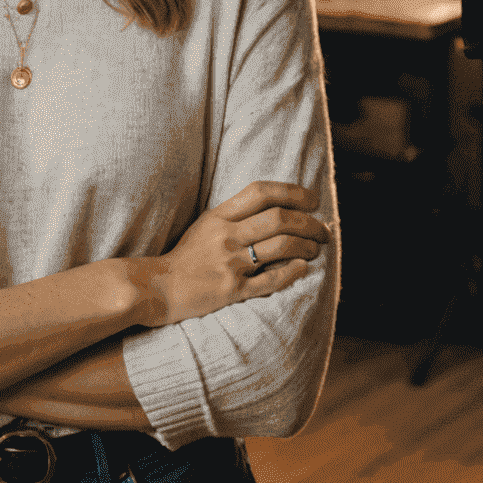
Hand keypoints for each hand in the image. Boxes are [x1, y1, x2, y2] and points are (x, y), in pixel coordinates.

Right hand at [135, 181, 330, 327]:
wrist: (158, 287)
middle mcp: (226, 236)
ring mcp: (230, 263)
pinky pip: (271, 281)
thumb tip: (277, 209)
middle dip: (310, 223)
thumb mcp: (206, 224)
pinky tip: (303, 269)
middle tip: (324, 230)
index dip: (293, 191)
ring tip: (317, 249)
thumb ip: (236, 215)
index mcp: (219, 215)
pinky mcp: (232, 291)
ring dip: (307, 247)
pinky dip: (293, 273)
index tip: (312, 199)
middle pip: (279, 219)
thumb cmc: (186, 255)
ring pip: (281, 248)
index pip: (261, 192)